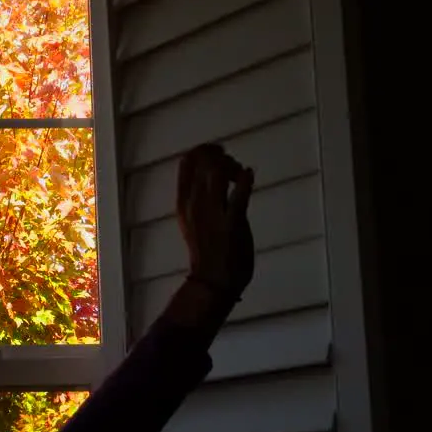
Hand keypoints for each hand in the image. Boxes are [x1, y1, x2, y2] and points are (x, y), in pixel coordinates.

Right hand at [175, 143, 254, 298]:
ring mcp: (213, 212)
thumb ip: (199, 198)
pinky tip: (248, 174)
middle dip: (220, 154)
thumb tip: (211, 176)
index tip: (216, 152)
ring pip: (218, 171)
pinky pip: (239, 193)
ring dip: (232, 165)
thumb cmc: (207, 252)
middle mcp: (195, 204)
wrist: (213, 280)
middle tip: (230, 163)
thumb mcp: (193, 220)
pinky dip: (246, 178)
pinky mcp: (232, 221)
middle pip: (203, 161)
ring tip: (238, 173)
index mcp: (183, 203)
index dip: (203, 150)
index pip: (187, 162)